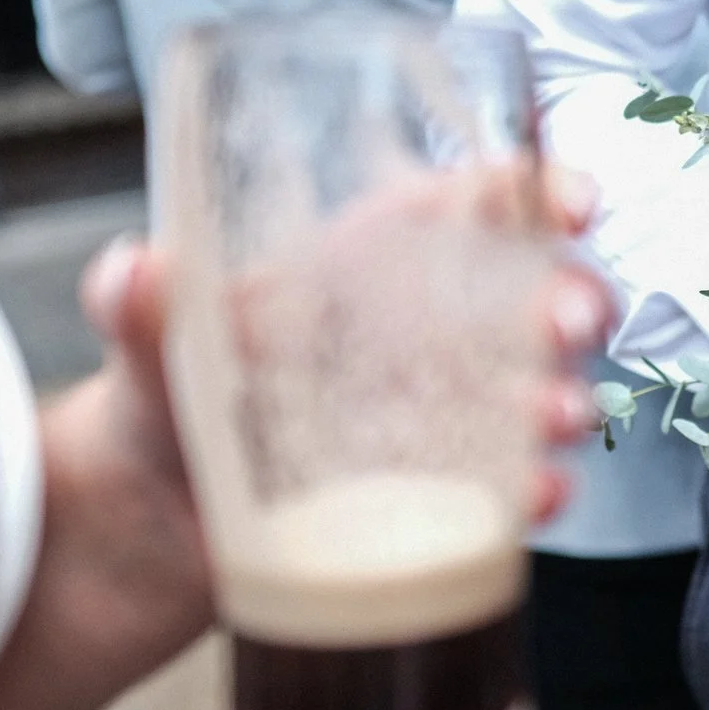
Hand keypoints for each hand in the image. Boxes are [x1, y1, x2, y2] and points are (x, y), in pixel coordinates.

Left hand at [86, 166, 612, 527]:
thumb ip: (139, 305)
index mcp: (366, 265)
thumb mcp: (150, 342)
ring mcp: (438, 418)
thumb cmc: (164, 398)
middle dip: (570, 297)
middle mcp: (421, 334)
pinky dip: (534, 490)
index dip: (531, 192)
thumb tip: (132, 270)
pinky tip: (540, 493)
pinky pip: (504, 488)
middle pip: (525, 296)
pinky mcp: (436, 496)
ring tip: (560, 417)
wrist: (156, 518)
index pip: (464, 207)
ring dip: (564, 395)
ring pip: (532, 390)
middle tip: (572, 323)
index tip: (576, 201)